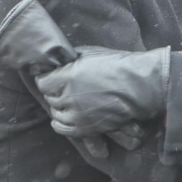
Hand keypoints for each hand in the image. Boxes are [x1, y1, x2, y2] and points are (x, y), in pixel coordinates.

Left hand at [35, 46, 168, 137]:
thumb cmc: (118, 65)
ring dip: (59, 106)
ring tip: (66, 101)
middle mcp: (69, 97)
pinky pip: (64, 129)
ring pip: (56, 113)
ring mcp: (77, 114)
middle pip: (49, 97)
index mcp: (69, 77)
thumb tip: (58, 62)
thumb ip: (71, 59)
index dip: (45, 78)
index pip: (43, 82)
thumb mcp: (91, 53)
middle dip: (53, 91)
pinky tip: (61, 119)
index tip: (50, 76)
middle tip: (61, 86)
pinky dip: (59, 124)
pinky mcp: (86, 127)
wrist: (139, 86)